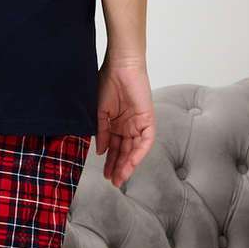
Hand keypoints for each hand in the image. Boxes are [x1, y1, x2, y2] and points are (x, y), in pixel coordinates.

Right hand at [96, 58, 155, 187]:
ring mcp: (140, 123)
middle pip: (125, 152)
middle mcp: (130, 126)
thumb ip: (102, 132)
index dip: (110, 161)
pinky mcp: (148, 119)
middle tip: (112, 181)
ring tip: (119, 177)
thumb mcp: (100, 112)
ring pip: (136, 150)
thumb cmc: (107, 82)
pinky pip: (146, 141)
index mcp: (118, 123)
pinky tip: (130, 163)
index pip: (115, 148)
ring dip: (128, 164)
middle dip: (118, 167)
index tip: (104, 174)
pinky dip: (139, 153)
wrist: (120, 66)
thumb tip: (101, 151)